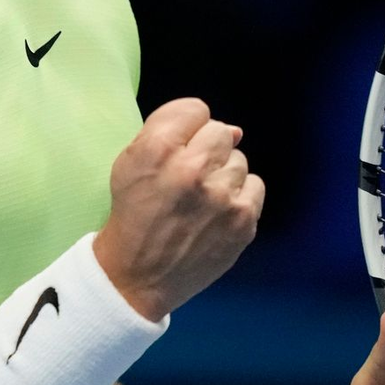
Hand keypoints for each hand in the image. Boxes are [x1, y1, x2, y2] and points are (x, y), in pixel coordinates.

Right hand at [92, 97, 263, 320]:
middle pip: (220, 132)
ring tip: (202, 197)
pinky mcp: (242, 221)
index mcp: (157, 149)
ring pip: (239, 159)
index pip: (195, 109)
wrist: (138, 275)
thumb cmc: (133, 212)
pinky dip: (239, 196)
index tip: (180, 146)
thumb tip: (234, 130)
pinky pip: (255, 185)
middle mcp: (192, 168)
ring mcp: (221, 196)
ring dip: (222, 174)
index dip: (187, 127)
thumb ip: (170, 132)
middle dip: (206, 149)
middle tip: (190, 174)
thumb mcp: (130, 161)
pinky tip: (218, 210)